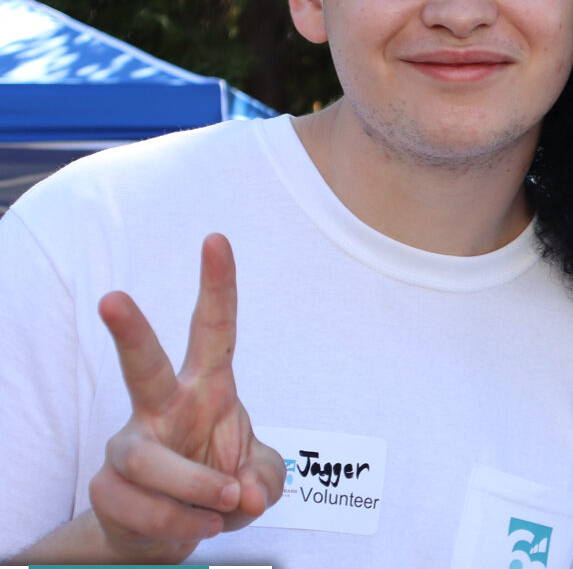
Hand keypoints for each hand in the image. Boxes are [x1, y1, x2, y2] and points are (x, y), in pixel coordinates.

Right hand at [87, 233, 284, 562]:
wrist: (173, 528)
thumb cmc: (220, 484)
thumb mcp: (261, 480)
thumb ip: (267, 483)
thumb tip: (243, 495)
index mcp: (207, 387)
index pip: (213, 329)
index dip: (218, 285)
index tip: (215, 240)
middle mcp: (162, 406)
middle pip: (142, 366)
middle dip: (129, 332)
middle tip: (112, 298)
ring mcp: (131, 445)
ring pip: (150, 463)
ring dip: (196, 491)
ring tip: (222, 506)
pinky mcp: (109, 485)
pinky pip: (145, 508)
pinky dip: (180, 524)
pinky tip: (194, 524)